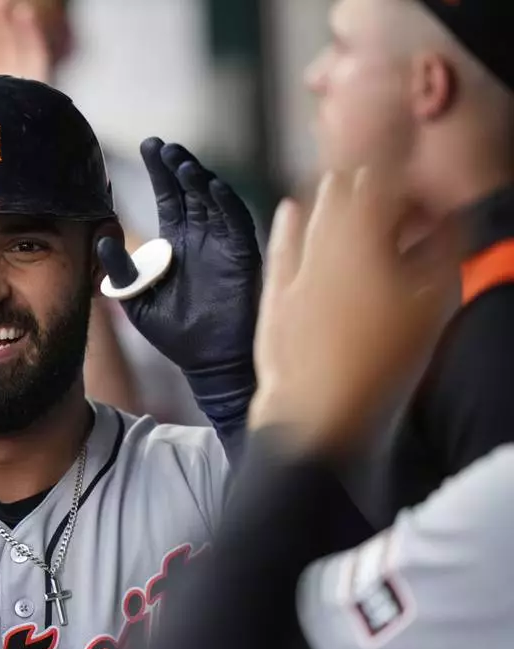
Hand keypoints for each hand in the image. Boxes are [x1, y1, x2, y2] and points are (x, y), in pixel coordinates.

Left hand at [104, 139, 261, 374]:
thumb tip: (102, 238)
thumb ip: (120, 269)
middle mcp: (201, 237)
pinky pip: (236, 223)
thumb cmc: (173, 332)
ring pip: (212, 201)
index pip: (169, 198)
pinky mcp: (242, 256)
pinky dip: (225, 203)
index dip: (160, 173)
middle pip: (189, 191)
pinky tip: (211, 185)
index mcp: (176, 243)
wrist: (207, 361)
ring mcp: (223, 244)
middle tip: (161, 146)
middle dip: (176, 167)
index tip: (149, 145)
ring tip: (180, 161)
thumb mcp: (136, 299)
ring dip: (198, 179)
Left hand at [249, 170, 460, 451]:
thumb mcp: (431, 306)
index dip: (400, 174)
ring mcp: (296, 272)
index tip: (412, 168)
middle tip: (381, 173)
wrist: (316, 413)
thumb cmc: (382, 363)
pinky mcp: (273, 298)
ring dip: (330, 197)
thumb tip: (442, 221)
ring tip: (342, 178)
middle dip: (365, 180)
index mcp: (371, 241)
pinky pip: (280, 251)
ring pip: (315, 221)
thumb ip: (439, 254)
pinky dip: (287, 227)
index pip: (385, 186)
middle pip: (348, 199)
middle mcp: (329, 248)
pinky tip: (289, 209)